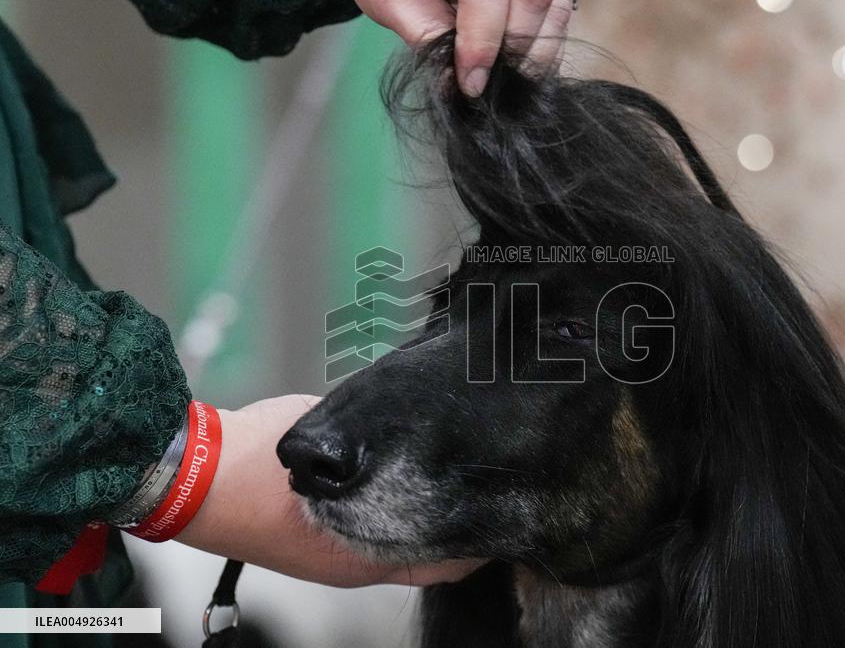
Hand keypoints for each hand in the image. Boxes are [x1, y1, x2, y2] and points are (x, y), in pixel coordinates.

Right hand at [176, 395, 482, 586]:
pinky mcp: (309, 538)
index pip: (444, 563)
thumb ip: (377, 446)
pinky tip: (393, 471)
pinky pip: (360, 527)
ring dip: (417, 515)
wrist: (188, 477)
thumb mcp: (330, 445)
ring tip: (448, 477)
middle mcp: (352, 562)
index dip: (475, 540)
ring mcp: (330, 553)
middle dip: (451, 525)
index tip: (499, 511)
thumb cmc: (253, 466)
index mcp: (364, 557)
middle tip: (480, 489)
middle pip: (421, 553)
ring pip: (392, 539)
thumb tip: (410, 438)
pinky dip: (381, 508)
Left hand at [346, 0, 575, 96]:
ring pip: (555, 6)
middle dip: (515, 54)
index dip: (482, 43)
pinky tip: (522, 67)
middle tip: (492, 92)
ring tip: (508, 84)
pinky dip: (546, 44)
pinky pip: (561, 9)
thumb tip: (453, 84)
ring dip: (536, 54)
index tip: (471, 86)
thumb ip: (423, 31)